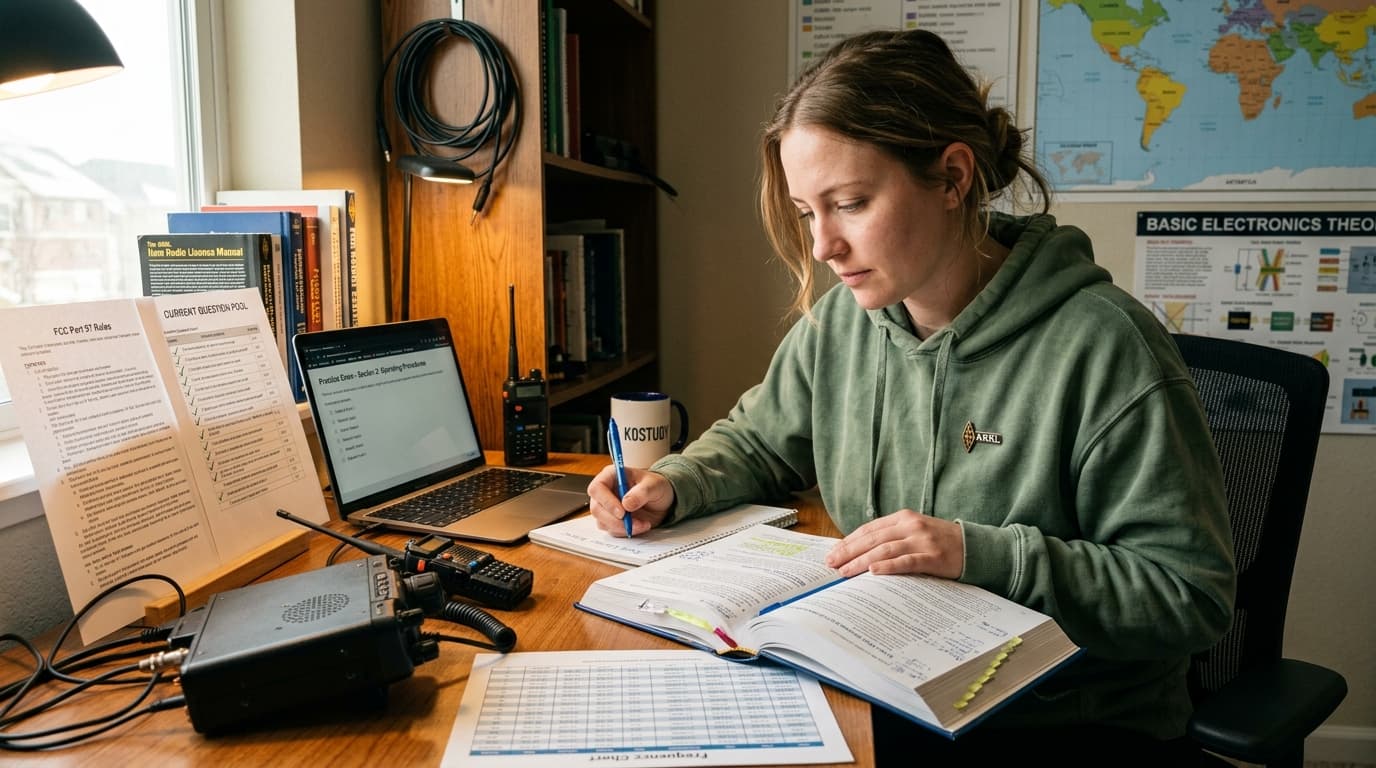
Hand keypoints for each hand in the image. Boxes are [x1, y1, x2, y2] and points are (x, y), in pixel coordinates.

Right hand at [586, 465, 674, 536]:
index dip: (606, 501)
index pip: (597, 488)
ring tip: (642, 524)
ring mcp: (606, 507)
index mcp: (611, 476)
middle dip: (614, 520)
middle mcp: (604, 491)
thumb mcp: (654, 485)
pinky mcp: (611, 520)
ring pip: (603, 522)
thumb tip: (626, 504)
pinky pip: (612, 530)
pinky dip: (626, 532)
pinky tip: (640, 526)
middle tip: (632, 524)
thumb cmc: (655, 486)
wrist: (660, 500)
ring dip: (622, 527)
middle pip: (597, 509)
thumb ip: (642, 492)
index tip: (622, 512)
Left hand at [824, 509, 963, 578]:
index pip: (869, 529)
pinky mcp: (933, 557)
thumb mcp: (915, 532)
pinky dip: (888, 566)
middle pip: (873, 539)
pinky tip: (873, 571)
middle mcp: (911, 526)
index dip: (849, 541)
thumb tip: (860, 552)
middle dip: (849, 552)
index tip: (832, 553)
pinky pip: (906, 562)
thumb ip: (892, 537)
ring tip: (845, 572)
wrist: (975, 547)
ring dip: (861, 561)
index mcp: (904, 518)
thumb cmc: (940, 543)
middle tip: (831, 564)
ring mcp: (923, 541)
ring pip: (885, 550)